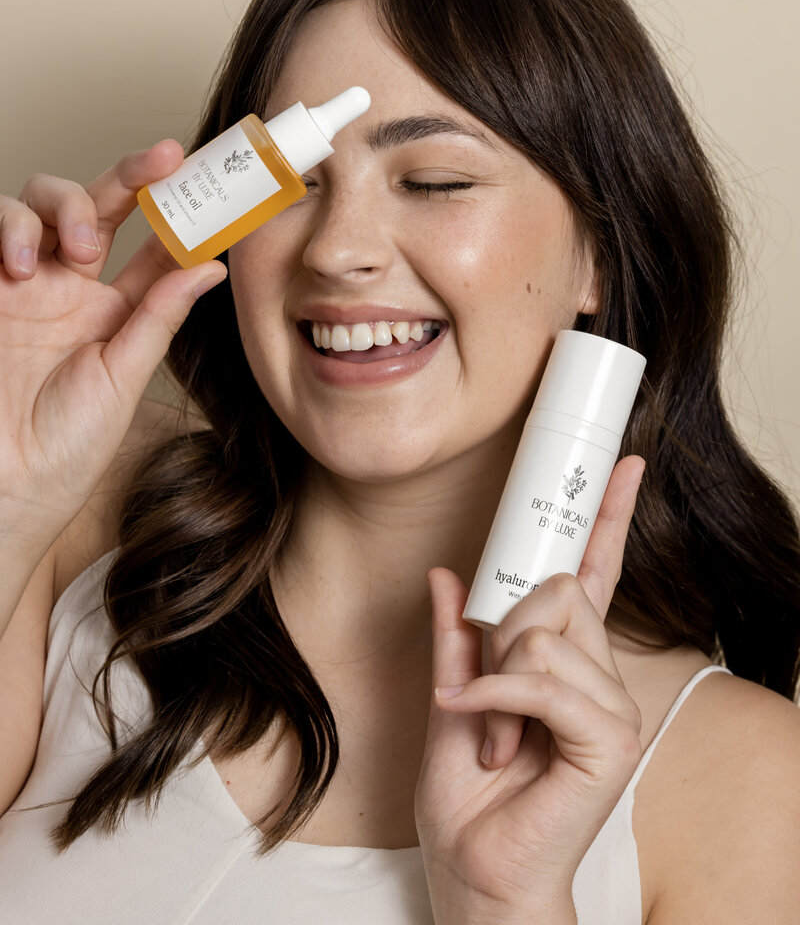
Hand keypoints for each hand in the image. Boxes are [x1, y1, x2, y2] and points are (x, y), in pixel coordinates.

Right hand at [0, 141, 226, 560]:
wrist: (7, 487)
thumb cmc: (65, 449)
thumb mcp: (123, 378)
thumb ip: (159, 317)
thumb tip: (211, 266)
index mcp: (113, 309)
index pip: (151, 242)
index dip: (179, 208)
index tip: (209, 180)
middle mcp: (68, 286)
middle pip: (98, 203)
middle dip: (129, 174)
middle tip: (158, 166)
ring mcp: (21, 282)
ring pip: (39, 201)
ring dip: (65, 206)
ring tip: (78, 252)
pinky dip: (10, 228)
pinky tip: (21, 263)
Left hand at [415, 455, 645, 924]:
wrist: (474, 869)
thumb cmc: (467, 795)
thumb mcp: (449, 695)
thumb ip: (456, 636)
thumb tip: (445, 575)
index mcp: (565, 658)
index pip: (593, 571)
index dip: (607, 517)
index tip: (620, 467)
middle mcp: (596, 672)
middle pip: (555, 589)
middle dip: (501, 631)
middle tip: (481, 689)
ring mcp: (609, 704)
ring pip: (545, 631)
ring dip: (496, 678)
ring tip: (491, 732)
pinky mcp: (610, 737)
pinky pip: (545, 680)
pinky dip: (500, 700)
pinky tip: (490, 737)